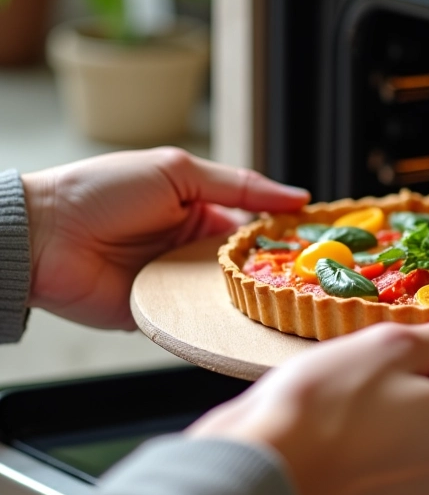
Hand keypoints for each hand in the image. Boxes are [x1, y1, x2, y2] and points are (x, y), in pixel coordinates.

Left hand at [22, 147, 309, 329]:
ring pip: (228, 295)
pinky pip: (198, 318)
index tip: (320, 243)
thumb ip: (238, 185)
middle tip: (313, 282)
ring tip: (289, 305)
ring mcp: (178, 282)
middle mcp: (192, 248)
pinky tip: (248, 323)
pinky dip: (219, 321)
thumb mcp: (177, 171)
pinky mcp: (161, 312)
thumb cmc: (103, 191)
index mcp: (200, 211)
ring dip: (252, 298)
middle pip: (247, 265)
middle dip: (275, 273)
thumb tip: (296, 196)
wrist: (42, 237)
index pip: (254, 226)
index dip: (285, 234)